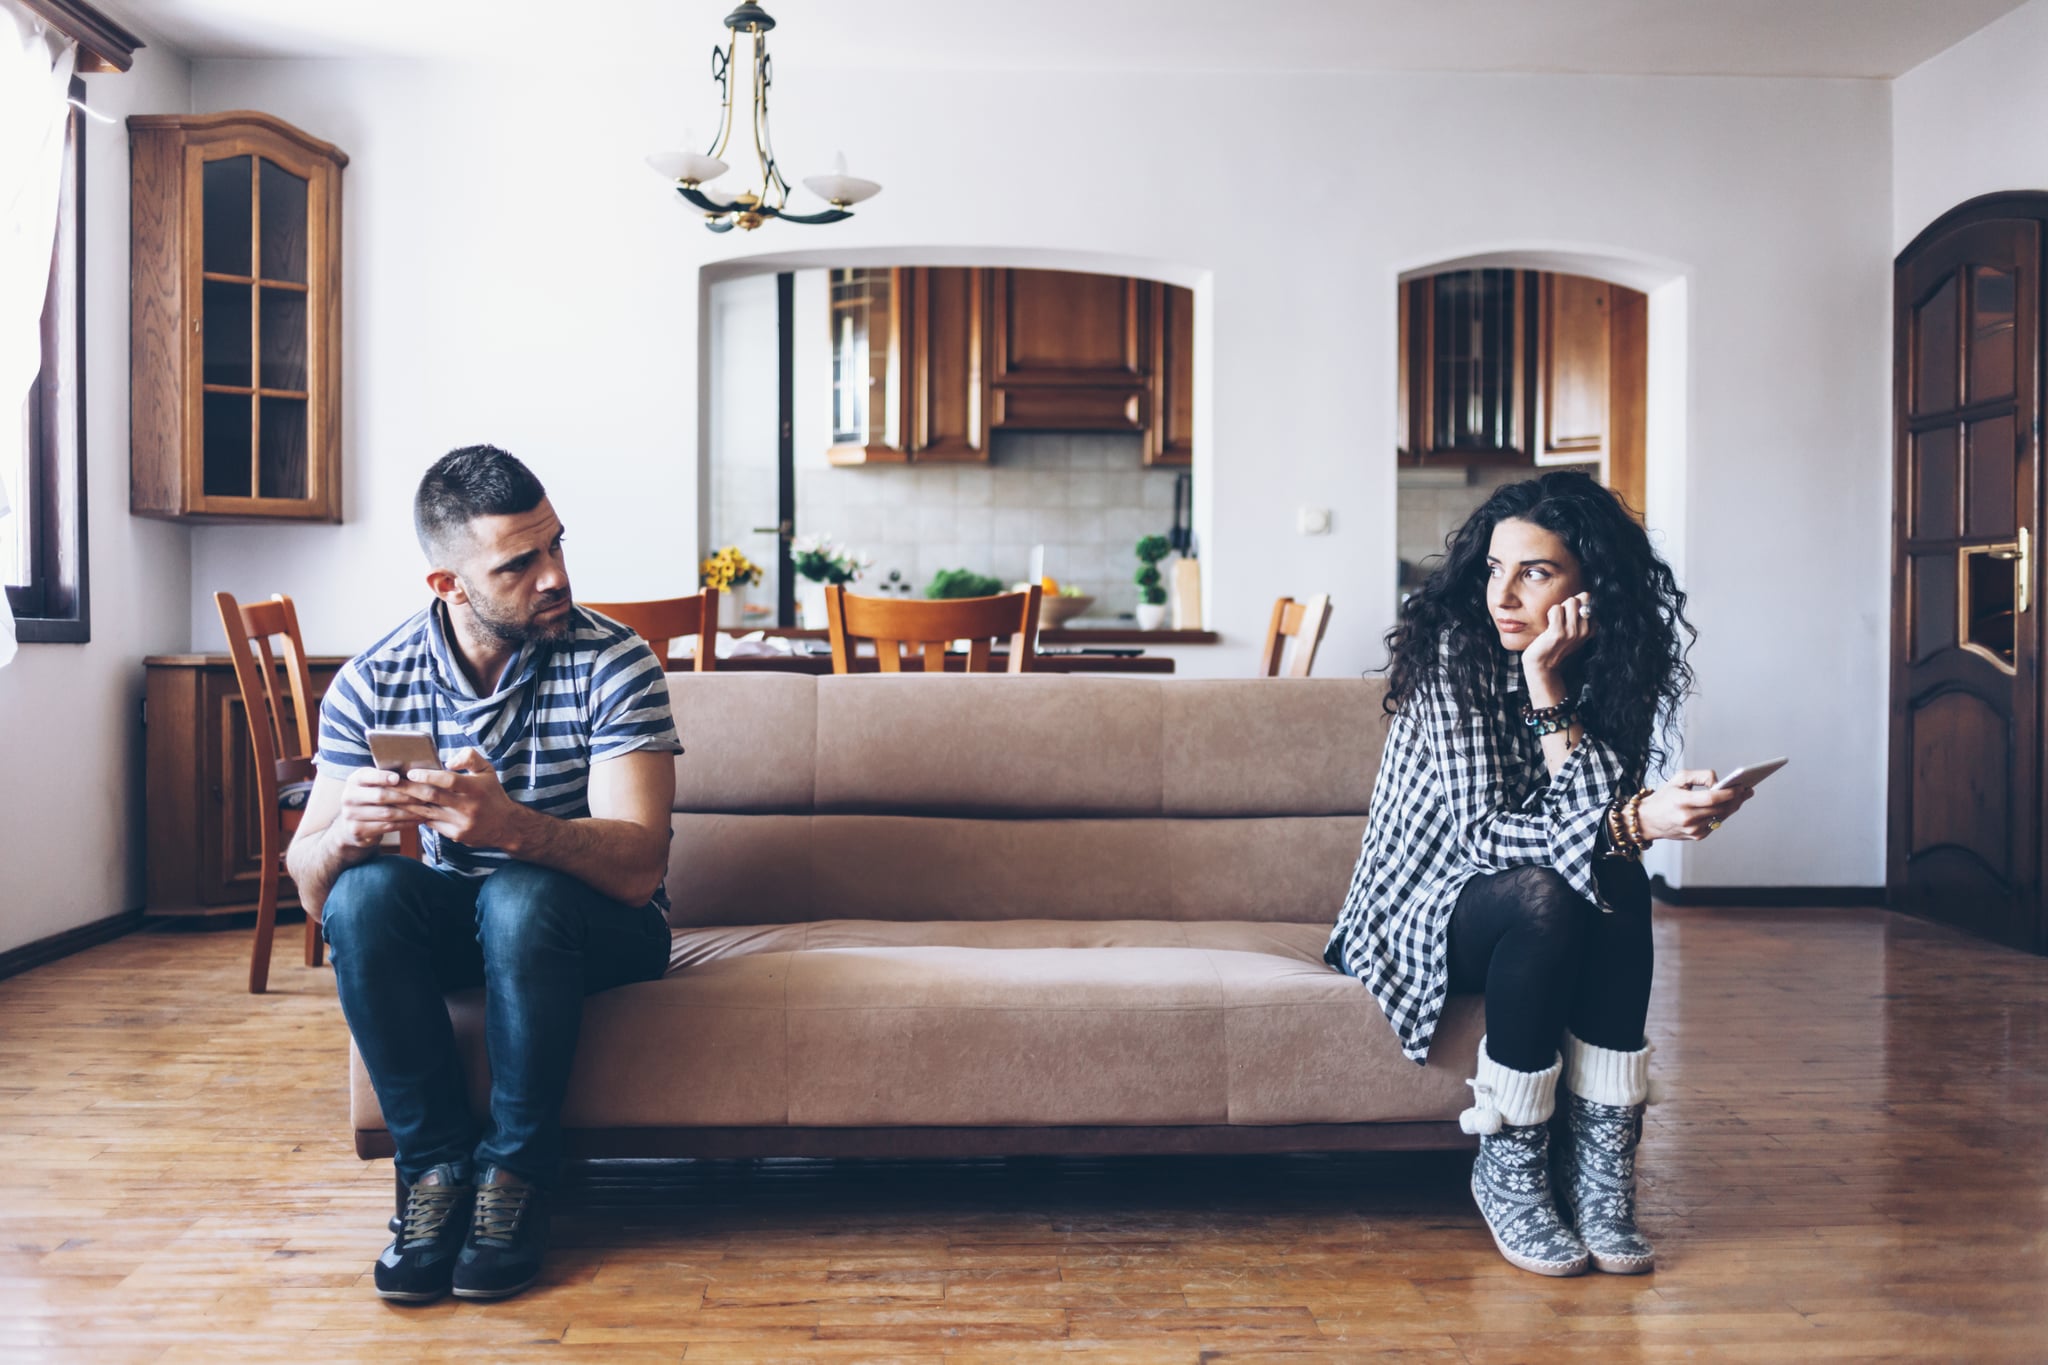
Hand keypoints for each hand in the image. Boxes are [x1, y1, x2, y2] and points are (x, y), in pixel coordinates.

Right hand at [330, 765, 436, 849]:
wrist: (351, 824)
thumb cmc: (372, 797)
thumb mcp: (373, 784)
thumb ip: (388, 777)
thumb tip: (416, 770)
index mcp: (354, 780)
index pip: (367, 776)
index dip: (382, 777)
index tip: (397, 778)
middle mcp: (349, 796)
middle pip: (381, 796)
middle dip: (406, 796)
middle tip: (426, 795)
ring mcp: (351, 815)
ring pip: (387, 813)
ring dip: (410, 811)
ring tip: (427, 808)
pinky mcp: (358, 830)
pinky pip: (387, 827)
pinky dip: (406, 823)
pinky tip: (418, 819)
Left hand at [394, 747, 525, 849]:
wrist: (505, 826)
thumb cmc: (492, 793)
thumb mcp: (487, 770)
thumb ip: (470, 758)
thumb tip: (448, 761)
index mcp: (476, 789)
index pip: (449, 781)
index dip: (429, 776)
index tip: (411, 772)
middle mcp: (468, 807)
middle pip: (433, 797)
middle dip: (409, 789)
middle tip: (392, 782)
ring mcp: (461, 823)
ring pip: (427, 812)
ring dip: (408, 804)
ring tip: (392, 796)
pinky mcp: (455, 835)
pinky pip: (431, 823)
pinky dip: (417, 816)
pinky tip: (405, 810)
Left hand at [1522, 592, 1594, 699]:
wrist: (1542, 664)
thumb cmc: (1555, 644)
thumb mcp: (1573, 631)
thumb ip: (1580, 614)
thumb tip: (1586, 594)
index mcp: (1590, 630)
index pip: (1590, 601)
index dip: (1577, 603)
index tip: (1569, 617)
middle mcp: (1584, 631)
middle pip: (1581, 599)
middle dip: (1568, 603)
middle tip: (1561, 618)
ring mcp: (1572, 632)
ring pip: (1571, 602)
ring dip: (1560, 608)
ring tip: (1555, 621)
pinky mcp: (1558, 633)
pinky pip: (1556, 609)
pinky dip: (1551, 613)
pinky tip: (1549, 625)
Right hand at [1636, 769, 1753, 841]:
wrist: (1648, 820)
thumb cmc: (1664, 797)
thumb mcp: (1677, 779)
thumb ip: (1700, 775)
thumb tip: (1719, 782)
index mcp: (1681, 801)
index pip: (1712, 798)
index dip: (1729, 793)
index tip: (1741, 786)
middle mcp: (1688, 818)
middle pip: (1720, 809)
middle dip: (1736, 799)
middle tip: (1747, 790)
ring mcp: (1693, 829)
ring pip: (1721, 817)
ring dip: (1733, 806)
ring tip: (1742, 797)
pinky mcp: (1696, 836)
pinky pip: (1715, 824)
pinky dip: (1723, 814)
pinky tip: (1727, 806)